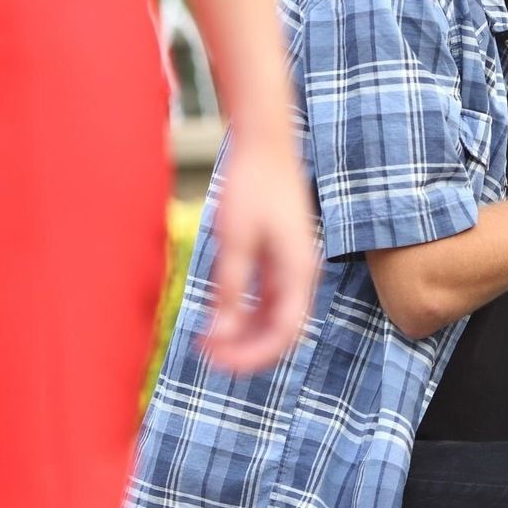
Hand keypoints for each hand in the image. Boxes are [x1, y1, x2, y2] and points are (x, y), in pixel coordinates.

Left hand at [199, 138, 317, 370]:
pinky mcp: (280, 258)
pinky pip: (266, 300)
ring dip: (244, 334)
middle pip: (281, 331)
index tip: (218, 363)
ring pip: (273, 318)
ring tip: (207, 340)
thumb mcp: (234, 241)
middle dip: (245, 350)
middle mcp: (301, 275)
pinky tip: (216, 316)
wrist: (264, 144)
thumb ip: (229, 290)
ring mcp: (292, 267)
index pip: (284, 334)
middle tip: (206, 355)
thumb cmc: (251, 186)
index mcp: (298, 272)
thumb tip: (221, 334)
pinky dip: (244, 314)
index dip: (252, 356)